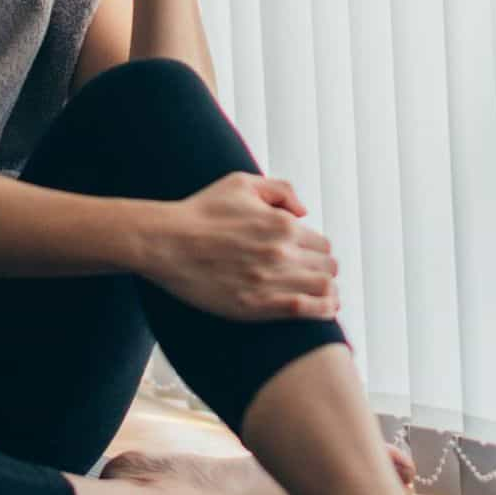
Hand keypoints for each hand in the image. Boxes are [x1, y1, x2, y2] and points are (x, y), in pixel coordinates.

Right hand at [143, 171, 340, 321]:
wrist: (166, 243)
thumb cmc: (201, 212)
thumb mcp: (242, 183)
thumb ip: (280, 191)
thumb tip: (304, 212)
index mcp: (282, 224)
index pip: (322, 244)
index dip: (318, 252)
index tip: (308, 259)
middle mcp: (282, 252)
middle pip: (327, 267)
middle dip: (324, 272)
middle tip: (316, 278)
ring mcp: (271, 280)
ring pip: (323, 290)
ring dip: (329, 293)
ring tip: (327, 298)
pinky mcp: (257, 305)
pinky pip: (305, 310)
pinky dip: (321, 311)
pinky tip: (326, 311)